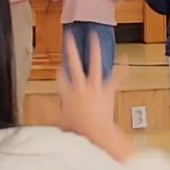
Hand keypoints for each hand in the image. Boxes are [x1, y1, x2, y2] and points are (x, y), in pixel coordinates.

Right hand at [57, 30, 131, 160]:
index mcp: (68, 94)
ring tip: (94, 37)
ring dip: (94, 50)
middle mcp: (81, 87)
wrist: (97, 132)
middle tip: (70, 38)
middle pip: (74, 65)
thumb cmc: (80, 131)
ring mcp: (96, 86)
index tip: (59, 69)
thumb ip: (51, 115)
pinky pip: (117, 77)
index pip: (61, 79)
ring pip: (95, 64)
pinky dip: (122, 68)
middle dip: (71, 50)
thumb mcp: (60, 123)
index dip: (60, 74)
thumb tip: (44, 111)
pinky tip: (125, 58)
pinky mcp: (108, 90)